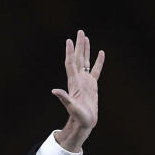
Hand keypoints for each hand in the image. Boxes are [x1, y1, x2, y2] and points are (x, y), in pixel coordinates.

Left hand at [51, 29, 104, 151]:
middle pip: (78, 58)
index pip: (71, 63)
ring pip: (86, 61)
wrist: (84, 122)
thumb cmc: (78, 116)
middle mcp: (78, 79)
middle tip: (80, 32)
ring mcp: (85, 81)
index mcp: (74, 82)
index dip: (70, 52)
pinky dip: (98, 61)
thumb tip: (54, 91)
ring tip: (86, 38)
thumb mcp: (71, 107)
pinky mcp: (92, 85)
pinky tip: (100, 53)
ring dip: (85, 50)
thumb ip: (64, 98)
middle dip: (79, 45)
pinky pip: (96, 70)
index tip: (69, 40)